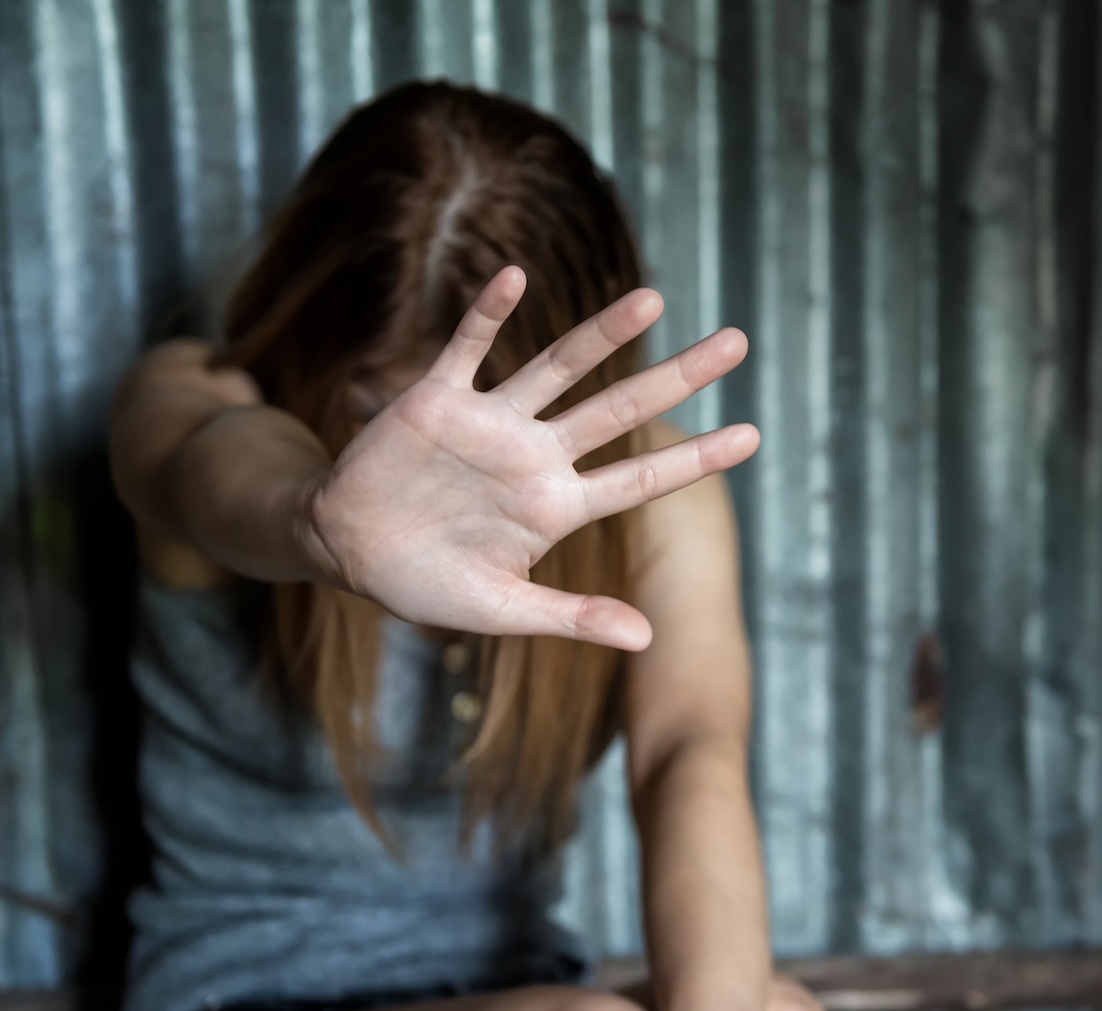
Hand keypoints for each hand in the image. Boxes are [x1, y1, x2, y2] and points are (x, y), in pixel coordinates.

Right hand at [302, 266, 754, 650]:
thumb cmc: (428, 583)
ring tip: (654, 298)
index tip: (753, 436)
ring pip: (558, 367)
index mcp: (556, 506)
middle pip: (620, 409)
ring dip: (602, 333)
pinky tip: (515, 278)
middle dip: (678, 377)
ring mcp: (491, 424)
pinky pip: (467, 347)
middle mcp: (535, 456)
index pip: (642, 477)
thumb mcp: (501, 609)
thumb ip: (573, 617)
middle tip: (737, 341)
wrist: (348, 551)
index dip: (696, 458)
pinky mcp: (437, 400)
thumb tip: (647, 640)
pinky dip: (488, 315)